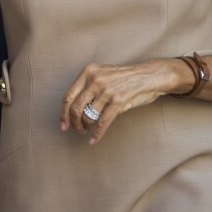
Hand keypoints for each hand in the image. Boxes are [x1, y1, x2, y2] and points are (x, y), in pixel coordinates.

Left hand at [60, 59, 180, 144]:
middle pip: (75, 108)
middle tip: (77, 130)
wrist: (148, 76)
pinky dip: (97, 134)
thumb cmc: (124, 78)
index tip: (63, 124)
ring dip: (86, 127)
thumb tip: (73, 110)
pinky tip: (93, 140)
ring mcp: (107, 91)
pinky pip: (102, 123)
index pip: (68, 95)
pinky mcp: (118, 101)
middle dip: (74, 123)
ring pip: (88, 116)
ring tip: (88, 130)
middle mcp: (95, 80)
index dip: (63, 113)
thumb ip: (88, 86)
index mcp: (88, 71)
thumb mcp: (102, 74)